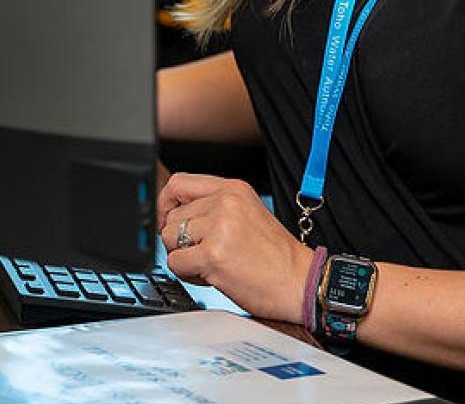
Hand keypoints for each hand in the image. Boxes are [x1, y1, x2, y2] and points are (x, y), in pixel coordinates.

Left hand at [158, 172, 312, 323]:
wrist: (298, 281)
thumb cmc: (275, 255)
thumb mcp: (247, 212)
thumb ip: (214, 205)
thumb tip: (174, 211)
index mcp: (234, 188)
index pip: (179, 183)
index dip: (166, 203)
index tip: (168, 220)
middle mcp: (225, 202)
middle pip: (172, 216)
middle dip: (180, 239)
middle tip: (204, 252)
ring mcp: (219, 227)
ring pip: (170, 239)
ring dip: (183, 256)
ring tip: (210, 263)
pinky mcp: (212, 255)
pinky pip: (175, 263)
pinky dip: (187, 274)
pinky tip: (211, 275)